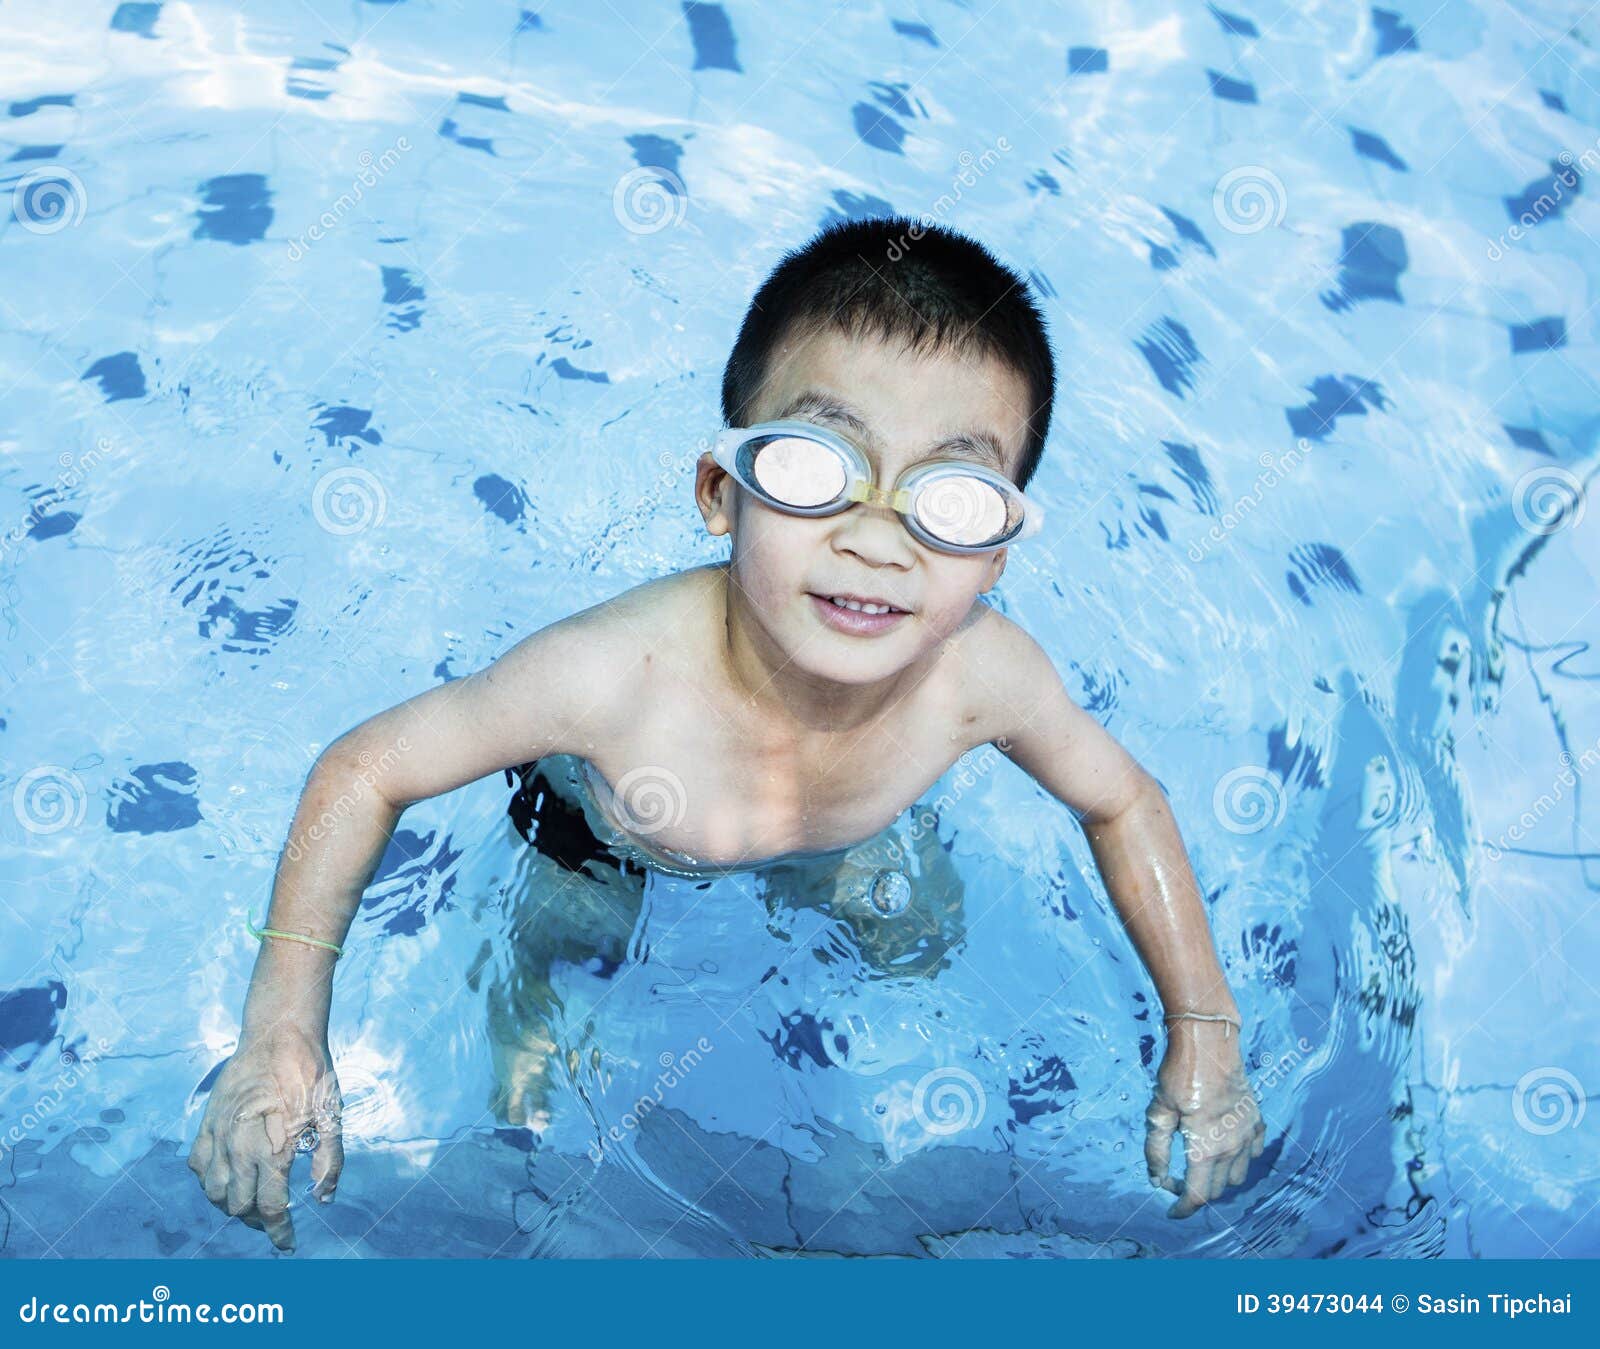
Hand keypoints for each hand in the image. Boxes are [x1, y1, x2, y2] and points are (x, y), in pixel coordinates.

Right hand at [187, 1023, 343, 1251]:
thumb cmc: (311, 1072)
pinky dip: (210, 1181)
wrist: (279, 1034)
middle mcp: (238, 1149)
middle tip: (276, 1218)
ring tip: (253, 1201)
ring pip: (214, 1192)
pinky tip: (228, 1177)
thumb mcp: (332, 1114)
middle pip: (240, 1206)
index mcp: (272, 1150)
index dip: (279, 1233)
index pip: (270, 1208)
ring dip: (232, 1204)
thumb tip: (324, 1198)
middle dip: (258, 1220)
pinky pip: (198, 1166)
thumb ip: (329, 1159)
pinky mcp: (206, 1123)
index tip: (288, 1244)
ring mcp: (218, 1136)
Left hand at [1144, 1019, 1263, 1217]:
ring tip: (1197, 1164)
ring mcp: (1248, 1135)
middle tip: (1174, 1178)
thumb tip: (1156, 1178)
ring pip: (1236, 1176)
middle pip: (1215, 1189)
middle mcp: (1232, 1147)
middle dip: (1194, 1191)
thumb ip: (1157, 1149)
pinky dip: (1239, 1159)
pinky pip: (1253, 1153)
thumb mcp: (1159, 1111)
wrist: (1210, 1042)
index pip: (1197, 1195)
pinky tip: (1222, 1147)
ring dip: (1217, 1178)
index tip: (1171, 1211)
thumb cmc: (1179, 1074)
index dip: (1182, 1209)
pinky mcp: (1256, 1121)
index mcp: (1205, 1148)